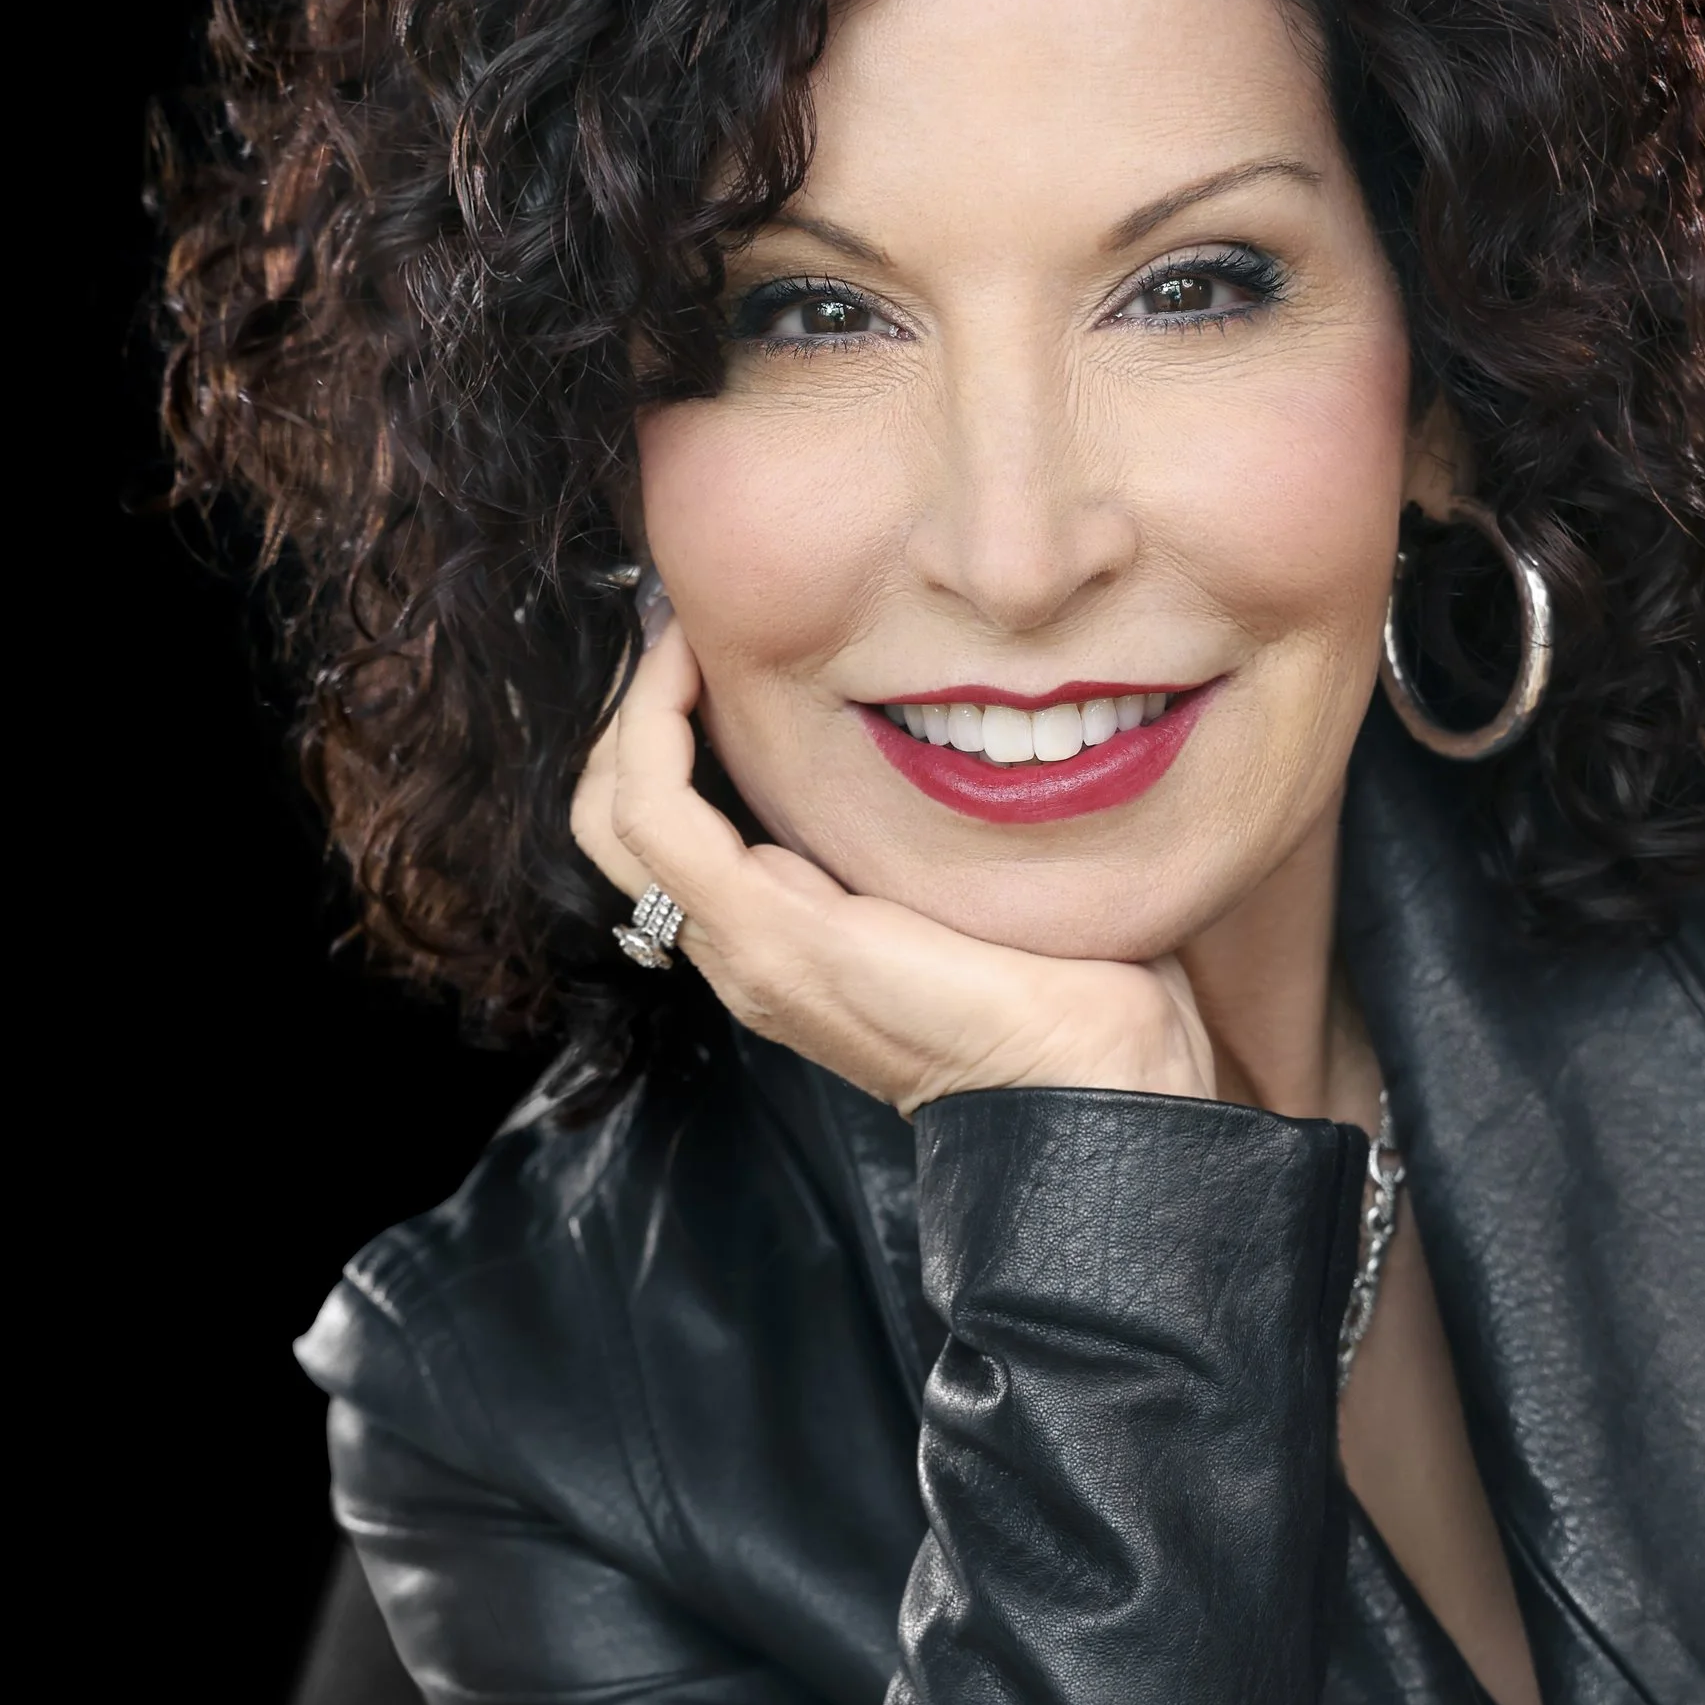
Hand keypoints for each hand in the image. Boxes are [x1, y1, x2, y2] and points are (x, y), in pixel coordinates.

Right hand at [573, 623, 1215, 1112]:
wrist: (1091, 1076)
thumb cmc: (1072, 982)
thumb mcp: (976, 884)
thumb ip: (931, 826)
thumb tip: (977, 727)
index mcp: (790, 940)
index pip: (670, 828)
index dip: (666, 728)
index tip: (710, 643)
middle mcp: (748, 950)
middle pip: (613, 821)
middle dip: (632, 712)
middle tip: (680, 628)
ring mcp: (747, 947)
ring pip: (613, 814)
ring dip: (635, 709)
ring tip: (679, 637)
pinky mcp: (768, 931)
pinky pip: (658, 816)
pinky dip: (655, 729)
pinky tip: (693, 669)